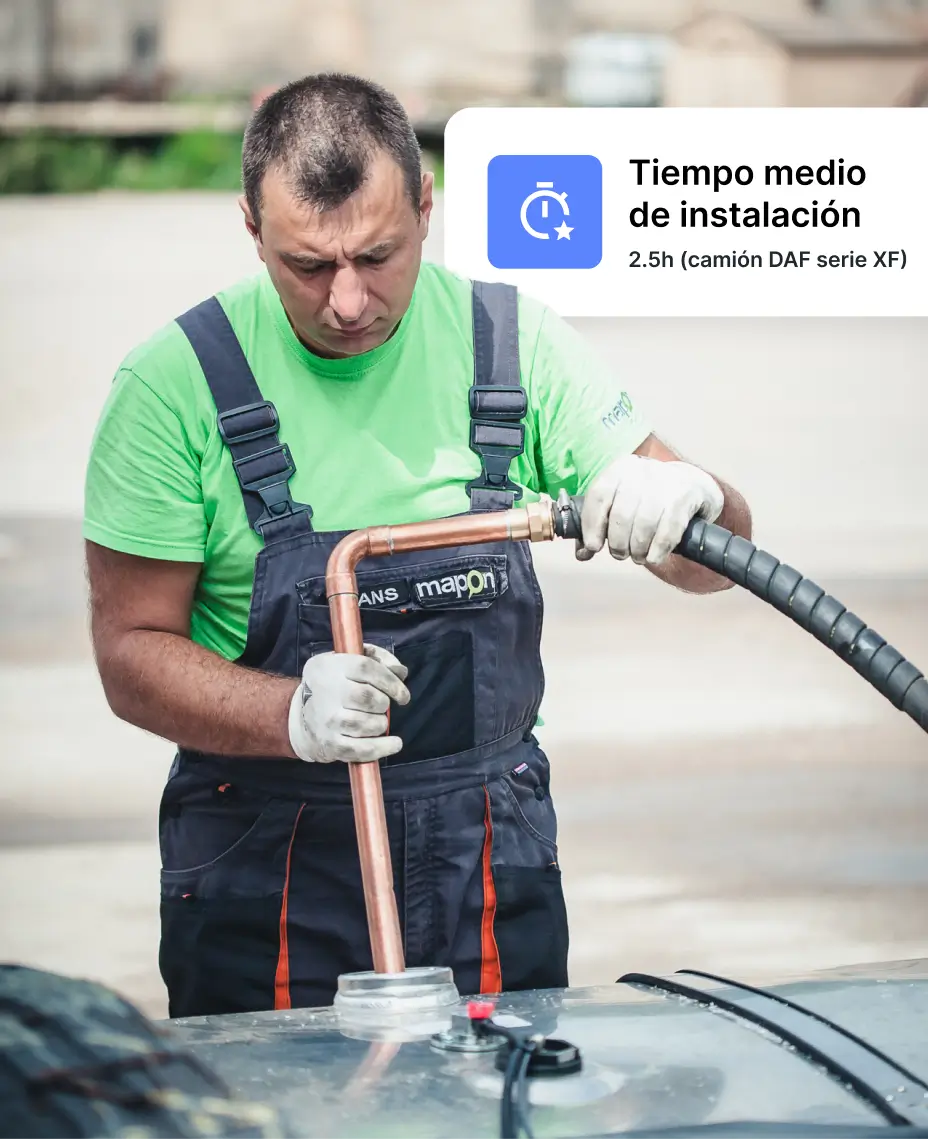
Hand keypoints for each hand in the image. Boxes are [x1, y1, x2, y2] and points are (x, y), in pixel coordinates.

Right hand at [287, 643, 409, 762]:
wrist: (302, 715)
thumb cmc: (335, 683)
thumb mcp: (350, 660)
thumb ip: (378, 658)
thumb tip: (400, 672)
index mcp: (330, 667)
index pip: (366, 668)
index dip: (390, 681)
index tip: (403, 695)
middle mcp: (326, 692)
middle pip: (367, 697)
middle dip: (383, 703)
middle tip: (382, 706)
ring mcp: (327, 720)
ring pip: (367, 724)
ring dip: (381, 723)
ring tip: (378, 721)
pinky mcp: (331, 744)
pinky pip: (361, 749)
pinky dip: (382, 748)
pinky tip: (394, 744)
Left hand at [577, 454, 723, 565]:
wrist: (691, 485)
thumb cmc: (647, 500)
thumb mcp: (621, 504)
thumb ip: (598, 526)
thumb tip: (582, 554)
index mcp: (620, 470)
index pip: (599, 496)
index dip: (592, 525)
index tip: (593, 546)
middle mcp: (642, 472)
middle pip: (622, 515)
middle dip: (618, 543)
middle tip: (620, 554)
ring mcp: (666, 483)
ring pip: (644, 524)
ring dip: (638, 549)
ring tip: (638, 556)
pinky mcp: (685, 498)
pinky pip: (668, 531)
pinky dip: (657, 550)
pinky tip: (653, 557)